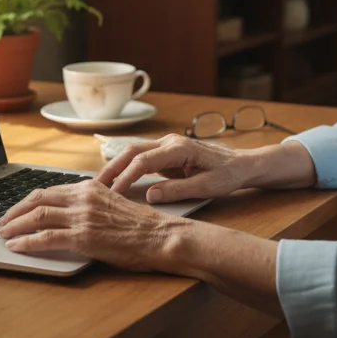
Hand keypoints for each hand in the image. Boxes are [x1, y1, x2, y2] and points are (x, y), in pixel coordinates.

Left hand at [0, 180, 186, 269]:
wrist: (159, 236)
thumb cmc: (140, 226)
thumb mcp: (112, 204)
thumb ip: (89, 204)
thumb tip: (68, 213)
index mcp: (89, 187)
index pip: (48, 190)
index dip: (27, 201)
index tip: (16, 210)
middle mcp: (83, 197)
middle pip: (37, 199)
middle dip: (14, 211)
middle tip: (1, 222)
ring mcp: (82, 216)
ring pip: (37, 216)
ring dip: (14, 226)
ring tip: (3, 234)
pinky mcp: (83, 237)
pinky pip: (46, 237)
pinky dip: (26, 242)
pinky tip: (16, 247)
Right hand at [96, 134, 256, 202]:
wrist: (242, 164)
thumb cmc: (228, 175)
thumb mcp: (206, 187)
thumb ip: (178, 191)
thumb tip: (150, 196)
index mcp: (179, 148)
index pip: (143, 161)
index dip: (125, 177)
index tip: (113, 193)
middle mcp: (170, 142)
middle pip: (132, 151)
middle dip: (112, 168)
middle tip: (94, 186)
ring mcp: (167, 145)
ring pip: (133, 152)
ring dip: (116, 166)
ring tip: (100, 185)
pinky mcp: (166, 153)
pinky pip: (141, 158)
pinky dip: (126, 168)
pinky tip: (116, 181)